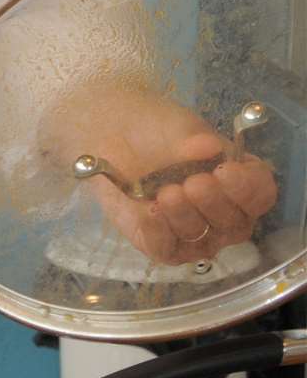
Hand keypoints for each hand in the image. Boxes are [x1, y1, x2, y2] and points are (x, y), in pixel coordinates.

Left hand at [48, 88, 276, 264]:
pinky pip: (167, 251)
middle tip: (192, 183)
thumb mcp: (177, 127)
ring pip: (202, 241)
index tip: (225, 171)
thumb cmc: (158, 129)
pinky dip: (160, 233)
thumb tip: (207, 147)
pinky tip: (150, 211)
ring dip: (185, 217)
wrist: (116, 134)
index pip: (261, 194)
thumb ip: (191, 138)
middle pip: (235, 224)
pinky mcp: (160, 243)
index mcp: (239, 180)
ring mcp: (194, 233)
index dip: (247, 188)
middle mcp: (223, 213)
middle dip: (214, 204)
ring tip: (167, 192)